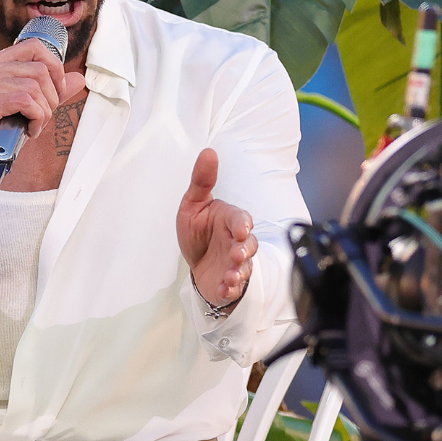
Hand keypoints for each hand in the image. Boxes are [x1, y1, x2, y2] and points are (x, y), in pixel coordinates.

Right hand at [0, 36, 84, 185]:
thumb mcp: (21, 107)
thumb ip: (49, 91)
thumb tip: (78, 78)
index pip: (34, 46)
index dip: (55, 66)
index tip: (57, 90)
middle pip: (40, 69)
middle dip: (52, 97)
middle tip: (42, 117)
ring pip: (35, 87)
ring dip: (43, 112)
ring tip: (33, 126)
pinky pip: (25, 102)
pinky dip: (36, 118)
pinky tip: (29, 130)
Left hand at [177, 148, 256, 307]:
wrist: (197, 263)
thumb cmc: (198, 231)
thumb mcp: (193, 205)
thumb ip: (201, 181)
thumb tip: (208, 152)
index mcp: (230, 220)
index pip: (241, 219)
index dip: (242, 224)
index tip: (241, 230)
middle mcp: (237, 242)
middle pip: (248, 245)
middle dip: (244, 250)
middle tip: (236, 254)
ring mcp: (235, 263)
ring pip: (244, 267)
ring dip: (238, 271)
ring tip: (230, 275)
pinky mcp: (230, 282)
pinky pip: (235, 286)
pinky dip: (231, 288)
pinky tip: (225, 288)